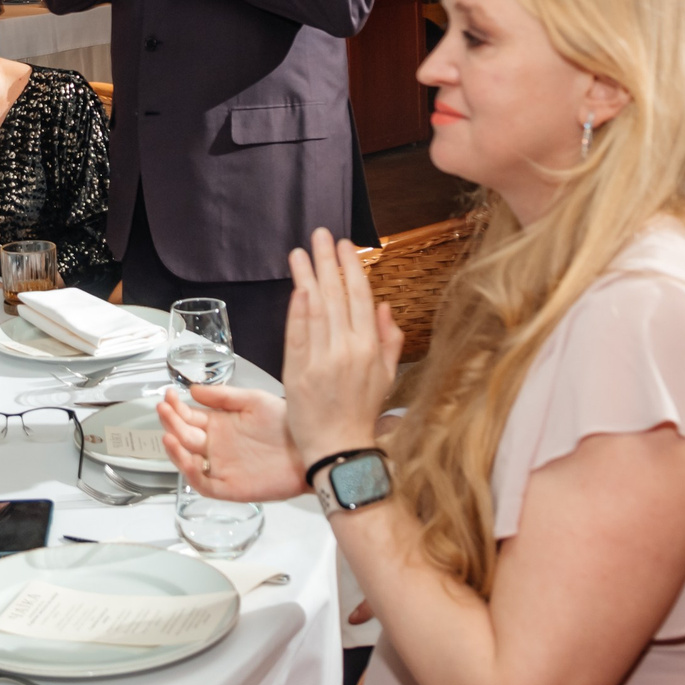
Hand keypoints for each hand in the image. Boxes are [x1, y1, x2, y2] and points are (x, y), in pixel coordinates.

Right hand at [156, 383, 307, 502]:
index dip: (176, 408)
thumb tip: (194, 390)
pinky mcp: (230, 487)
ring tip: (170, 434)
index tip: (168, 395)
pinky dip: (192, 473)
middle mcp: (218, 446)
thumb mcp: (254, 400)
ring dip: (175, 449)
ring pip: (188, 461)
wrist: (311, 447)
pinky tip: (188, 458)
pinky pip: (204, 483)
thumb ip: (223, 396)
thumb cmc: (287, 424)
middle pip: (185, 436)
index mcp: (221, 424)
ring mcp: (222, 467)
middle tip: (164, 408)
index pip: (188, 417)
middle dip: (171, 422)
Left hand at [281, 228, 401, 465]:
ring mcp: (321, 359)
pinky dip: (295, 308)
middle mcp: (347, 349)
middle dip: (327, 261)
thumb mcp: (385, 376)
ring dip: (306, 276)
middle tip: (319, 236)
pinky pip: (297, 332)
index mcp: (370, 348)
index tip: (344, 246)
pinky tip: (295, 287)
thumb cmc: (361, 413)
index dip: (351, 267)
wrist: (339, 449)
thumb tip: (384, 307)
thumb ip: (388, 339)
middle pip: (335, 295)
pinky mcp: (298, 370)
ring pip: (314, 308)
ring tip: (300, 252)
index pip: (359, 297)